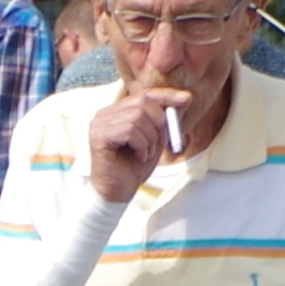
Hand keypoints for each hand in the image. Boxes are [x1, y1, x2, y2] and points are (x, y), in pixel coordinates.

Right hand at [80, 87, 174, 206]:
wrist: (118, 192)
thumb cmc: (134, 165)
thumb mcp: (156, 138)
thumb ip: (166, 118)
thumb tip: (186, 97)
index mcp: (118, 111)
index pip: (144, 94)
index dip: (166, 95)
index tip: (186, 99)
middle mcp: (105, 114)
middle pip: (142, 102)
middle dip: (158, 122)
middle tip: (158, 143)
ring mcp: (99, 124)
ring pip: (137, 117)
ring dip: (150, 138)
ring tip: (146, 153)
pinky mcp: (98, 137)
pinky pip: (129, 131)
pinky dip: (141, 145)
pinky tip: (139, 156)